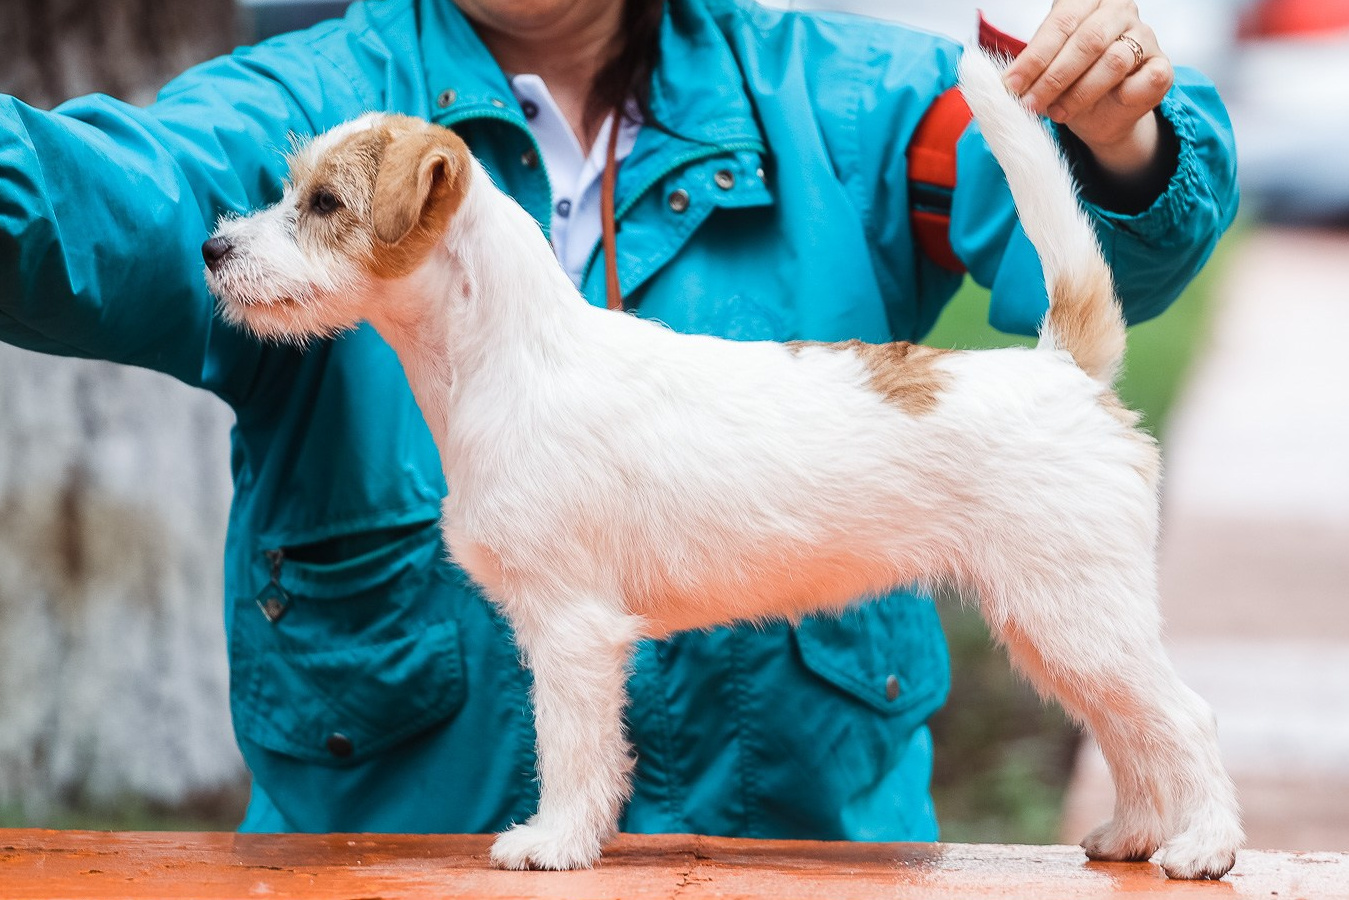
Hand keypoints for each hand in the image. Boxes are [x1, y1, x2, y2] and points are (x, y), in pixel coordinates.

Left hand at [1002, 0, 1173, 179]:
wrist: (1104, 114)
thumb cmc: (1070, 83)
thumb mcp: (1046, 70)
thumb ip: (1030, 68)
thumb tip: (1001, 82)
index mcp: (1087, 1)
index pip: (1060, 23)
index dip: (1034, 57)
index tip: (1010, 85)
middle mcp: (1120, 10)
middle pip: (1086, 42)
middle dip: (1053, 77)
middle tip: (1030, 104)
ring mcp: (1145, 36)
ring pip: (1112, 62)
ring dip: (1079, 93)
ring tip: (1056, 113)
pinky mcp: (1162, 66)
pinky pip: (1144, 81)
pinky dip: (1121, 97)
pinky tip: (1103, 107)